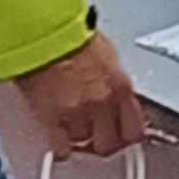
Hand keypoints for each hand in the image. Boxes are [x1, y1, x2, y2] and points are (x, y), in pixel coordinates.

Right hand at [12, 32, 147, 157]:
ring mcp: (78, 113)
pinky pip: (61, 146)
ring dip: (79, 139)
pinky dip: (60, 147)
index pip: (135, 129)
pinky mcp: (52, 119)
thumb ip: (112, 79)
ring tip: (73, 130)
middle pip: (109, 143)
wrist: (44, 32)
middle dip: (102, 144)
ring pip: (83, 143)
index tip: (121, 138)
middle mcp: (103, 103)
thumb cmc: (70, 34)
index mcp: (120, 87)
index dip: (126, 137)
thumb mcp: (105, 53)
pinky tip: (58, 141)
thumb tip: (112, 90)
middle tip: (96, 141)